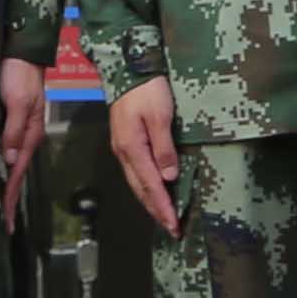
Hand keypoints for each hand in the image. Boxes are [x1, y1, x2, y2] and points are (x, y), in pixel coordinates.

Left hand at [0, 57, 47, 230]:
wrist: (21, 51)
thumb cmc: (20, 75)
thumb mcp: (19, 102)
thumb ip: (14, 131)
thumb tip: (9, 161)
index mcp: (30, 136)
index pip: (18, 174)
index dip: (11, 199)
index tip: (7, 223)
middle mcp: (25, 138)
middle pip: (15, 174)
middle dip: (9, 200)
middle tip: (2, 226)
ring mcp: (17, 130)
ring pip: (9, 164)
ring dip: (3, 185)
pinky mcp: (9, 122)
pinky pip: (4, 149)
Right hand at [109, 79, 179, 234]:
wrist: (127, 67)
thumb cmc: (147, 89)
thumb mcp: (160, 116)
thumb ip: (164, 148)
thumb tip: (169, 177)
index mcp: (132, 148)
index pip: (150, 185)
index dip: (163, 207)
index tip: (174, 225)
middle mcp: (124, 152)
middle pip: (140, 189)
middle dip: (156, 211)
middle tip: (171, 229)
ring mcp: (122, 147)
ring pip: (136, 182)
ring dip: (150, 201)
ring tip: (164, 216)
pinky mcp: (125, 141)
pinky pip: (136, 172)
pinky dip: (146, 187)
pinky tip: (154, 191)